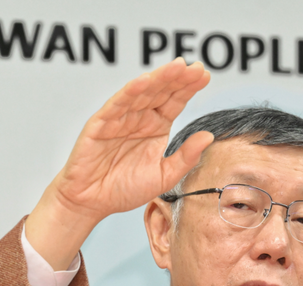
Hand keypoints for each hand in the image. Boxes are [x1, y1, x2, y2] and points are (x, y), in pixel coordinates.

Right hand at [26, 58, 212, 268]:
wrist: (93, 202)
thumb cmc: (125, 189)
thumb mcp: (164, 176)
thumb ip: (186, 157)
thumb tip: (209, 136)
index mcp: (157, 126)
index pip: (175, 101)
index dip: (189, 87)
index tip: (205, 75)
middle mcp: (140, 118)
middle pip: (161, 91)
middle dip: (178, 78)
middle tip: (195, 67)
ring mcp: (120, 118)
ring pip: (141, 93)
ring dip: (158, 79)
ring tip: (176, 67)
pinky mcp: (101, 124)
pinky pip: (117, 105)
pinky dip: (129, 92)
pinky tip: (144, 81)